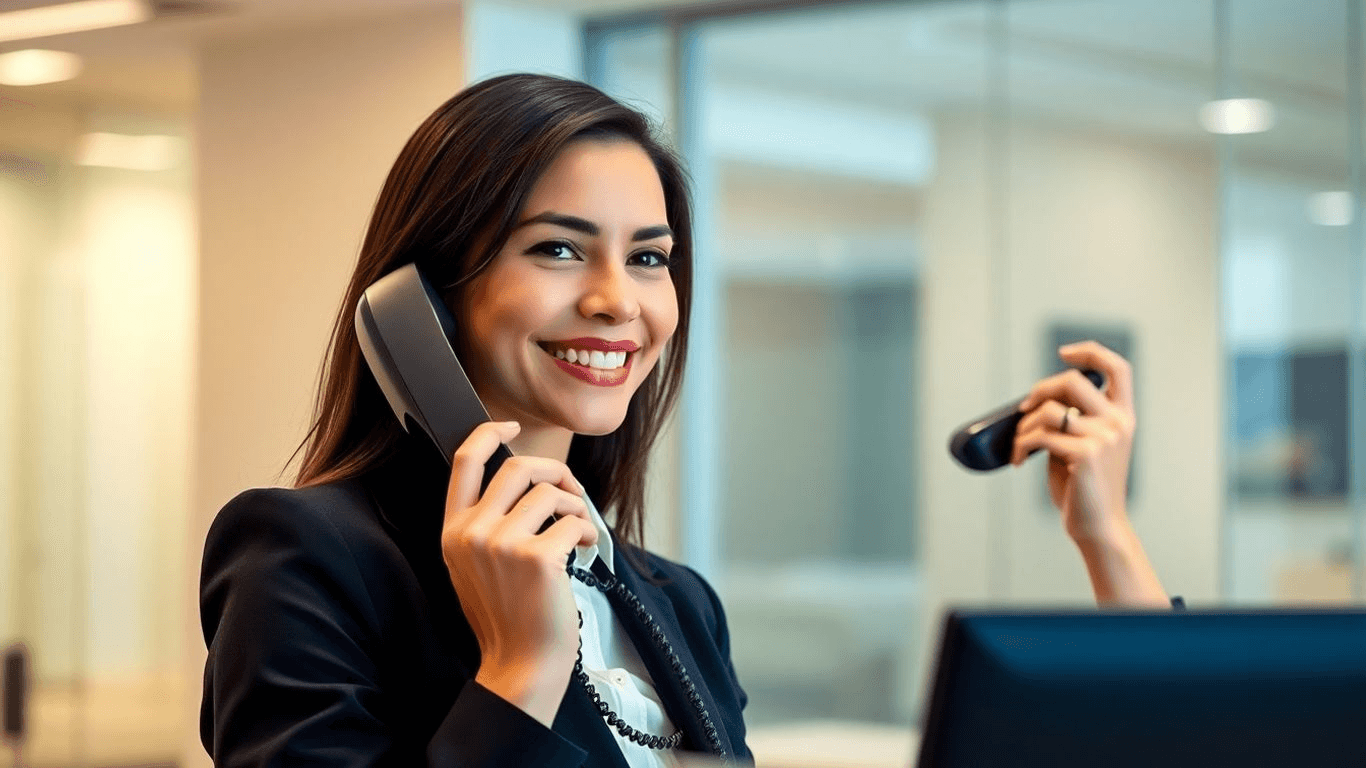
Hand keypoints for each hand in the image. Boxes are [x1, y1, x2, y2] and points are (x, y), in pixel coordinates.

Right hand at [441, 420, 596, 724]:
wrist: (520, 665)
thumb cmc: (506, 617)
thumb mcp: (474, 566)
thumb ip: (484, 523)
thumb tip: (525, 484)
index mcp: (452, 531)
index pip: (463, 462)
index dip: (488, 433)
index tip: (510, 426)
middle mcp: (472, 532)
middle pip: (518, 467)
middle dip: (554, 471)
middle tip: (570, 491)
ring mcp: (502, 544)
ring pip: (551, 493)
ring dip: (575, 507)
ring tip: (576, 531)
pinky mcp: (537, 558)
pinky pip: (572, 522)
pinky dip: (586, 532)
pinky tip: (582, 551)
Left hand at [1011, 341, 1134, 543]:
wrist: (1098, 526)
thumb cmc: (1085, 487)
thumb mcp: (1084, 444)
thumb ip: (1073, 419)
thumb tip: (1037, 400)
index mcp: (1123, 416)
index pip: (1118, 368)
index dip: (1091, 351)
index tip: (1064, 352)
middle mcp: (1118, 423)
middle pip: (1071, 380)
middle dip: (1038, 390)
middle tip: (1023, 410)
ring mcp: (1104, 437)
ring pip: (1048, 410)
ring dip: (1023, 426)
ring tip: (1019, 445)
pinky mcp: (1086, 454)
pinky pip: (1040, 435)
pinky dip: (1020, 445)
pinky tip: (1018, 460)